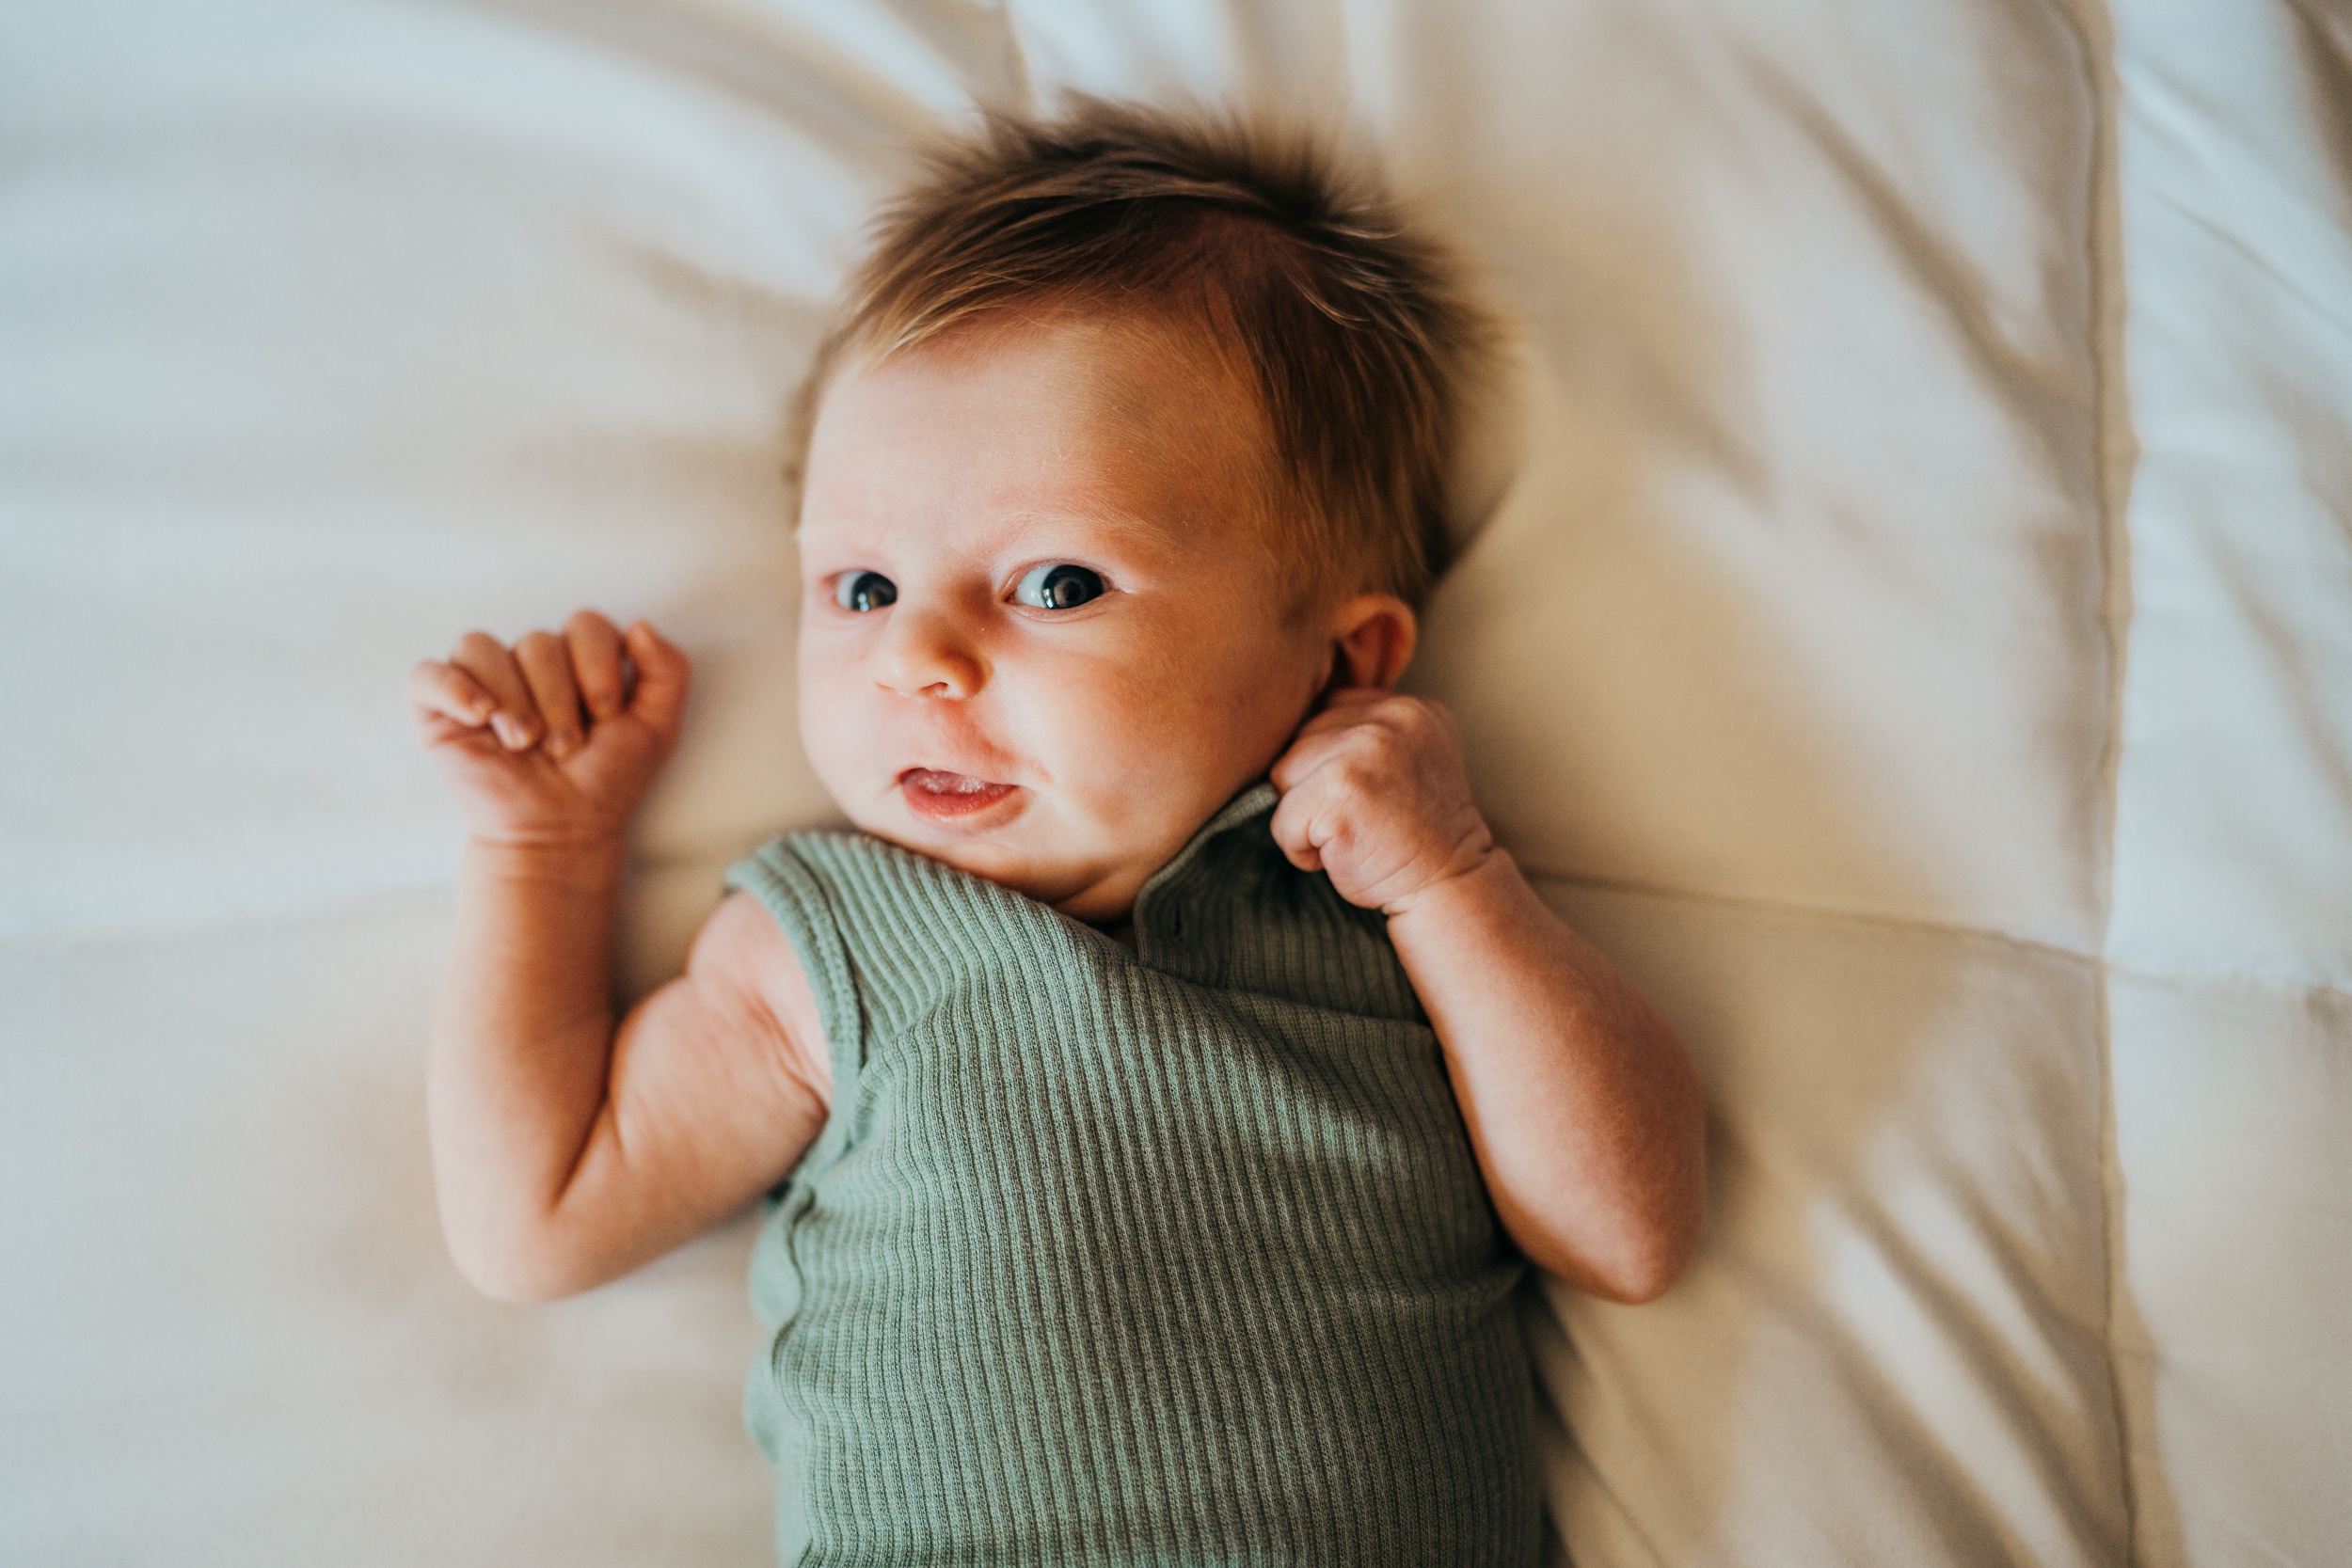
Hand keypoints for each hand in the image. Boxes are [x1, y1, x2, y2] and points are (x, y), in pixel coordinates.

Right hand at [408, 611, 689, 848]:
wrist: (563, 830)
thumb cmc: (607, 780)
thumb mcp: (658, 727)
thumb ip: (668, 671)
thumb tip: (640, 624)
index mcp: (578, 660)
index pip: (586, 624)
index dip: (596, 665)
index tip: (606, 715)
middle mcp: (529, 664)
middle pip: (538, 642)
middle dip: (559, 700)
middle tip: (565, 747)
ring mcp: (482, 683)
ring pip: (483, 647)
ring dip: (512, 700)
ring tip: (524, 744)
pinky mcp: (439, 709)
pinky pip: (429, 674)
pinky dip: (454, 688)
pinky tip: (480, 717)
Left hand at [1269, 689, 1494, 915]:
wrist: (1448, 887)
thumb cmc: (1415, 836)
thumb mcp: (1408, 763)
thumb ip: (1369, 735)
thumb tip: (1291, 731)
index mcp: (1408, 710)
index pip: (1327, 713)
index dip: (1332, 763)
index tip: (1369, 796)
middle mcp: (1389, 719)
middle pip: (1300, 739)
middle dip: (1314, 787)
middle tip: (1362, 819)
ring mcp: (1364, 750)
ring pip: (1283, 774)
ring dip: (1303, 815)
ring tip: (1351, 833)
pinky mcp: (1340, 791)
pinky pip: (1282, 819)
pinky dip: (1300, 849)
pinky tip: (1342, 853)